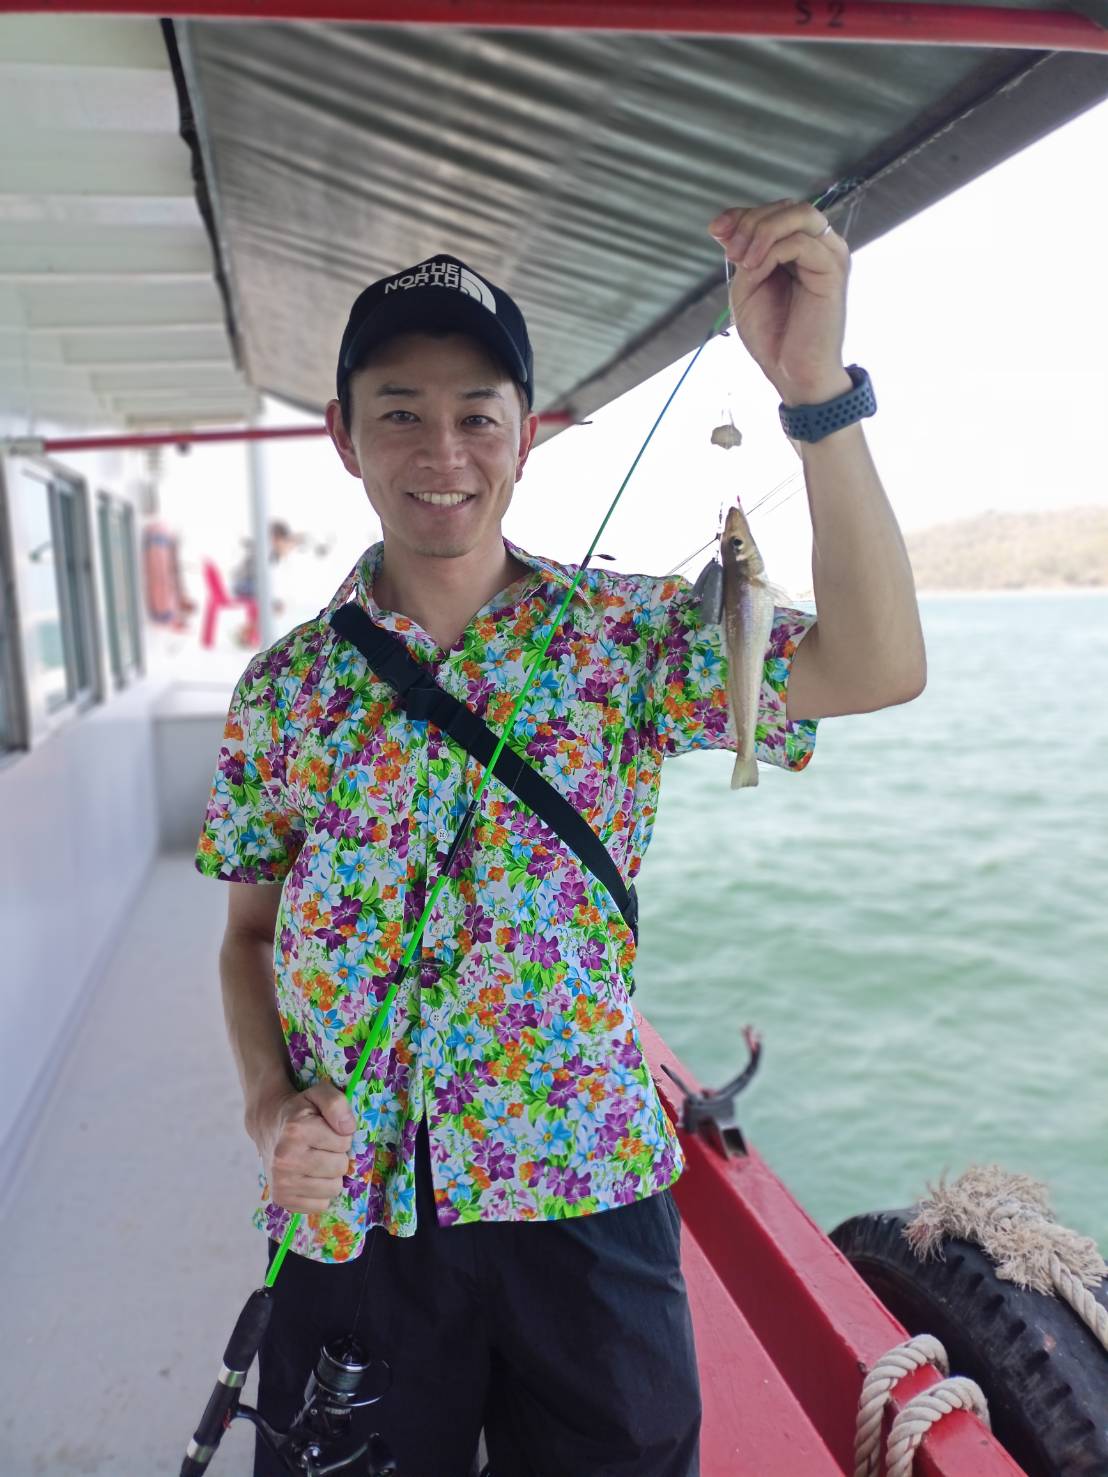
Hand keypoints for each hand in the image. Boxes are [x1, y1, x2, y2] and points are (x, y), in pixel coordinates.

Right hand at [248, 1080, 355, 1214]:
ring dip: (330, 1176)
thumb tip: (348, 1128)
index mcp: (296, 1131)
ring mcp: (282, 1183)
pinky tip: (309, 1177)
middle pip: (340, 1167)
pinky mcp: (283, 1200)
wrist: (269, 1126)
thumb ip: (337, 1103)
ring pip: (333, 1189)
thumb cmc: (300, 1111)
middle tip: (322, 1147)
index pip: (344, 1142)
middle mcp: (285, 1160)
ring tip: (316, 1161)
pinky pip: (321, 1205)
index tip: (327, 1131)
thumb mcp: (319, 1094)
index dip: (340, 1136)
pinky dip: (320, 1193)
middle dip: (337, 1156)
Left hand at [708, 199, 851, 405]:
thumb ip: (741, 253)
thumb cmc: (773, 335)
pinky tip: (757, 272)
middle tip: (730, 251)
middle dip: (751, 222)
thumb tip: (723, 224)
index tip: (716, 230)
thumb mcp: (746, 286)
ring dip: (762, 231)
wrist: (792, 373)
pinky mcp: (833, 270)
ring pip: (799, 214)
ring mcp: (830, 255)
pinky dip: (772, 252)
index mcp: (800, 249)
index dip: (743, 214)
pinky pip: (800, 243)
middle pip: (787, 207)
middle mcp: (820, 246)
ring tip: (743, 261)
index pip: (774, 212)